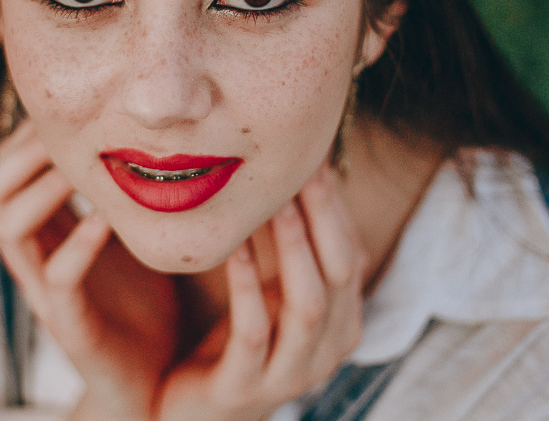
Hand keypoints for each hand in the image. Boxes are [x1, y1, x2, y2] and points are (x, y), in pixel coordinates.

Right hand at [0, 121, 179, 420]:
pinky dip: (78, 244)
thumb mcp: (131, 231)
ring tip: (82, 169)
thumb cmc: (147, 297)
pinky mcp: (71, 325)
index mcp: (46, 231)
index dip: (28, 135)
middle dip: (24, 154)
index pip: (8, 167)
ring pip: (7, 230)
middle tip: (70, 133)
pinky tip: (106, 220)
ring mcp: (47, 292)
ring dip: (42, 191)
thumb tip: (148, 124)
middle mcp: (35, 257)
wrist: (158, 380)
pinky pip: (58, 279)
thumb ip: (124, 188)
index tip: (70, 113)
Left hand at [154, 164, 367, 420]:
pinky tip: (232, 250)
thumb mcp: (272, 286)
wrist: (197, 413)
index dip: (334, 203)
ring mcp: (290, 373)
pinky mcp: (244, 387)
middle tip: (302, 166)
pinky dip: (246, 286)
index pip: (351, 250)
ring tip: (275, 203)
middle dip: (324, 215)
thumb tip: (293, 164)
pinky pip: (253, 331)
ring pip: (307, 304)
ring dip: (293, 248)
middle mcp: (328, 348)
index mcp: (341, 319)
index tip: (311, 153)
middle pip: (340, 271)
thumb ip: (287, 241)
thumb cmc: (239, 337)